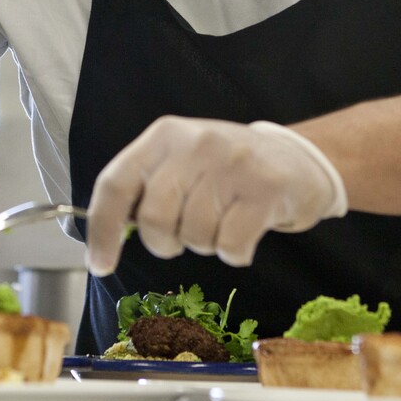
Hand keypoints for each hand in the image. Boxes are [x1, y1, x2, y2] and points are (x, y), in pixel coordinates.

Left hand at [86, 116, 347, 274]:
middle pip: (154, 218)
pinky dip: (234, 253)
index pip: (115, 184)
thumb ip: (148, 188)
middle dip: (164, 242)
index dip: (102, 229)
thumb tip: (107, 235)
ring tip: (223, 222)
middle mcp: (195, 144)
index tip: (100, 264)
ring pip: (193, 235)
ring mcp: (232, 164)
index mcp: (164, 136)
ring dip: (205, 244)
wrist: (299, 159)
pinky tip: (245, 233)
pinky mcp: (265, 189)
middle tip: (184, 237)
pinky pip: (230, 245)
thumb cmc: (228, 170)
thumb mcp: (182, 163)